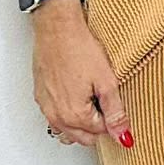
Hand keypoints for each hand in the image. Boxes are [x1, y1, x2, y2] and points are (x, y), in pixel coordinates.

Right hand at [32, 2, 132, 147]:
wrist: (57, 27)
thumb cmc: (78, 48)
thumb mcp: (106, 81)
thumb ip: (115, 112)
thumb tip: (123, 135)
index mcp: (74, 115)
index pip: (100, 133)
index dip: (111, 119)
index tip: (114, 103)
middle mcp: (56, 116)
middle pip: (82, 137)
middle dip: (96, 125)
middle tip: (104, 101)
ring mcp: (46, 106)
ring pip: (66, 130)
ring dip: (80, 123)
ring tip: (90, 99)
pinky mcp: (40, 96)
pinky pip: (54, 116)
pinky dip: (66, 113)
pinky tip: (75, 94)